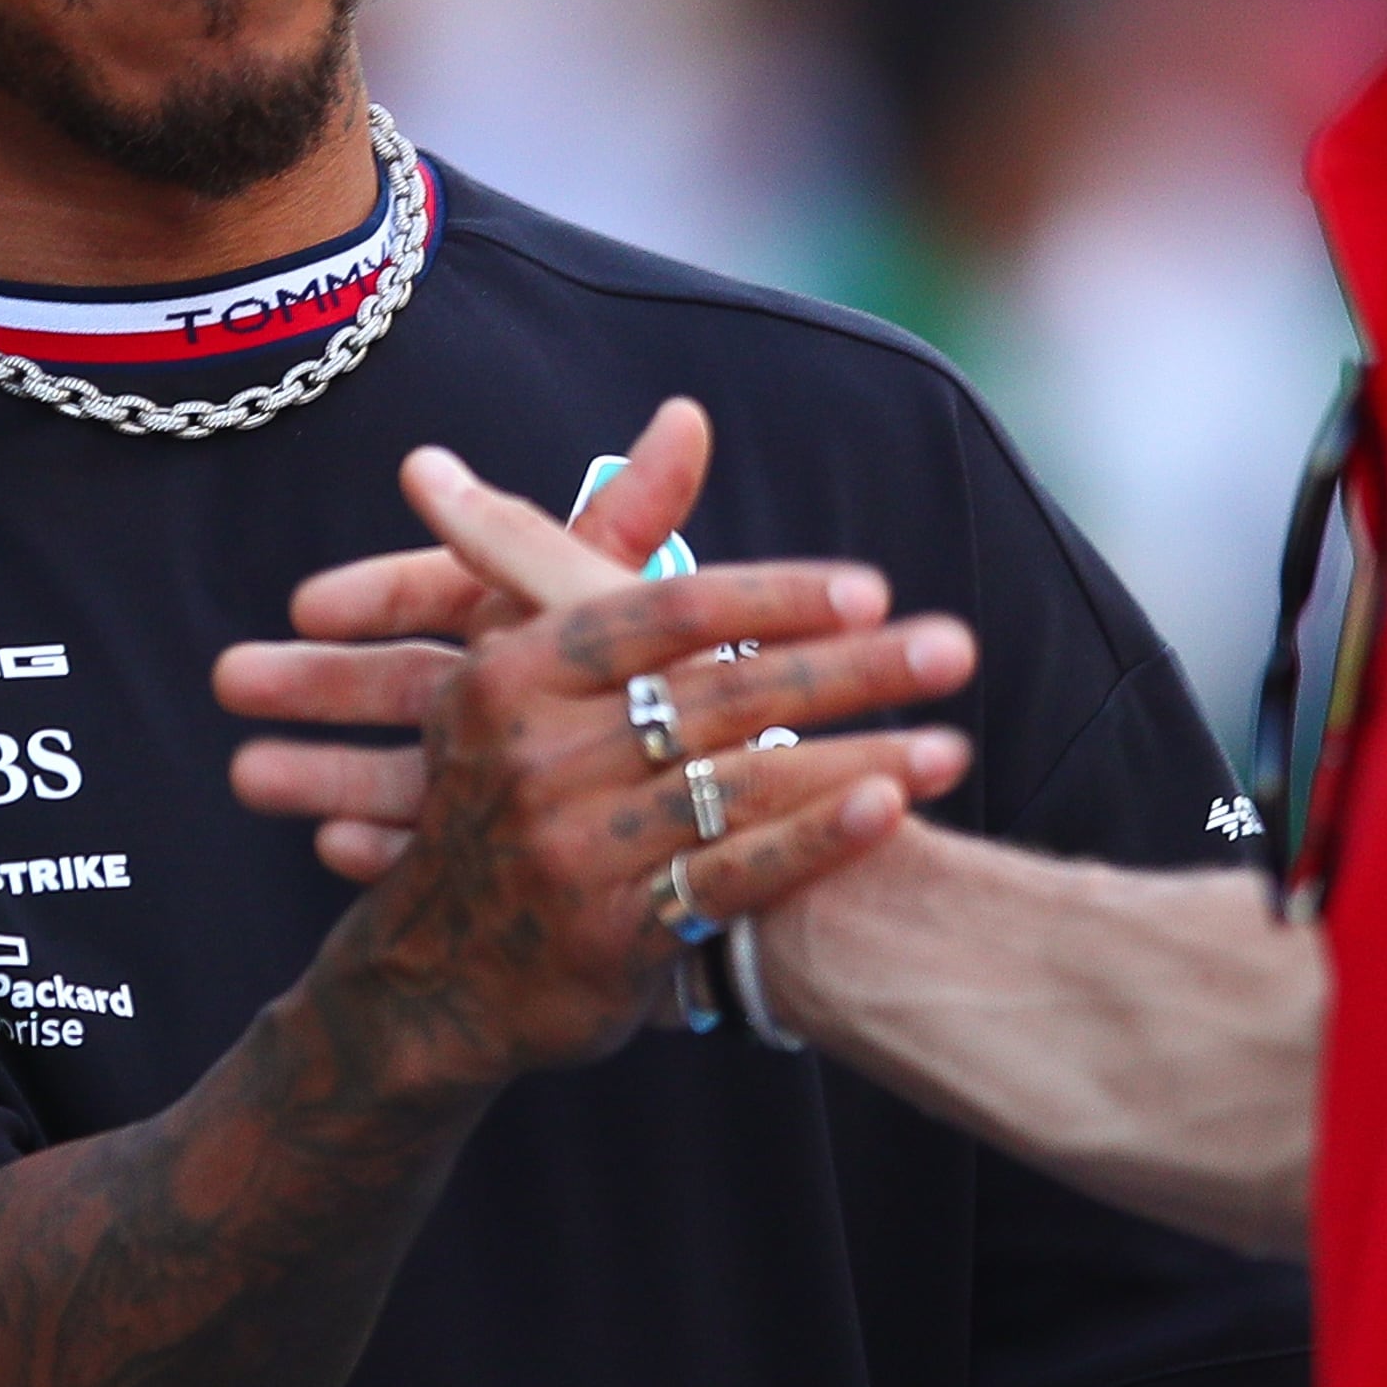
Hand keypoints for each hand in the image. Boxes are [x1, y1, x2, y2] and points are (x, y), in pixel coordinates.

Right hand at [219, 418, 980, 1084]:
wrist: (433, 968)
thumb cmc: (497, 776)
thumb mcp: (519, 649)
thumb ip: (610, 532)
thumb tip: (688, 418)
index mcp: (514, 674)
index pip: (661, 617)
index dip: (770, 600)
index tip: (869, 589)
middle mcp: (535, 758)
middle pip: (716, 697)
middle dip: (847, 672)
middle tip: (953, 649)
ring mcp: (571, 852)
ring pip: (736, 789)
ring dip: (855, 761)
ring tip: (953, 745)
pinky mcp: (609, 936)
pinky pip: (728, 879)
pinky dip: (811, 844)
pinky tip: (887, 813)